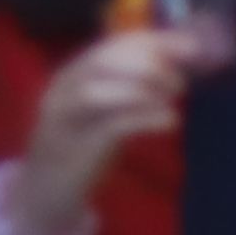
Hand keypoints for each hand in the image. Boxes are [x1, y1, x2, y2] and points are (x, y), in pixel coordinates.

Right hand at [2, 28, 195, 234]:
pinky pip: (110, 127)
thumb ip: (128, 87)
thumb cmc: (80, 146)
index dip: (154, 42)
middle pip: (104, 61)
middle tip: (180, 84)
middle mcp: (62, 90)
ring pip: (99, 91)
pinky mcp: (75, 150)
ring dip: (144, 91)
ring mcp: (65, 120)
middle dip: (150, 65)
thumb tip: (174, 66)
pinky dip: (145, 119)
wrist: (44, 192)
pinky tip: (169, 121)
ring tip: (173, 101)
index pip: (113, 45)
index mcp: (71, 74)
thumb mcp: (102, 110)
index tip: (192, 48)